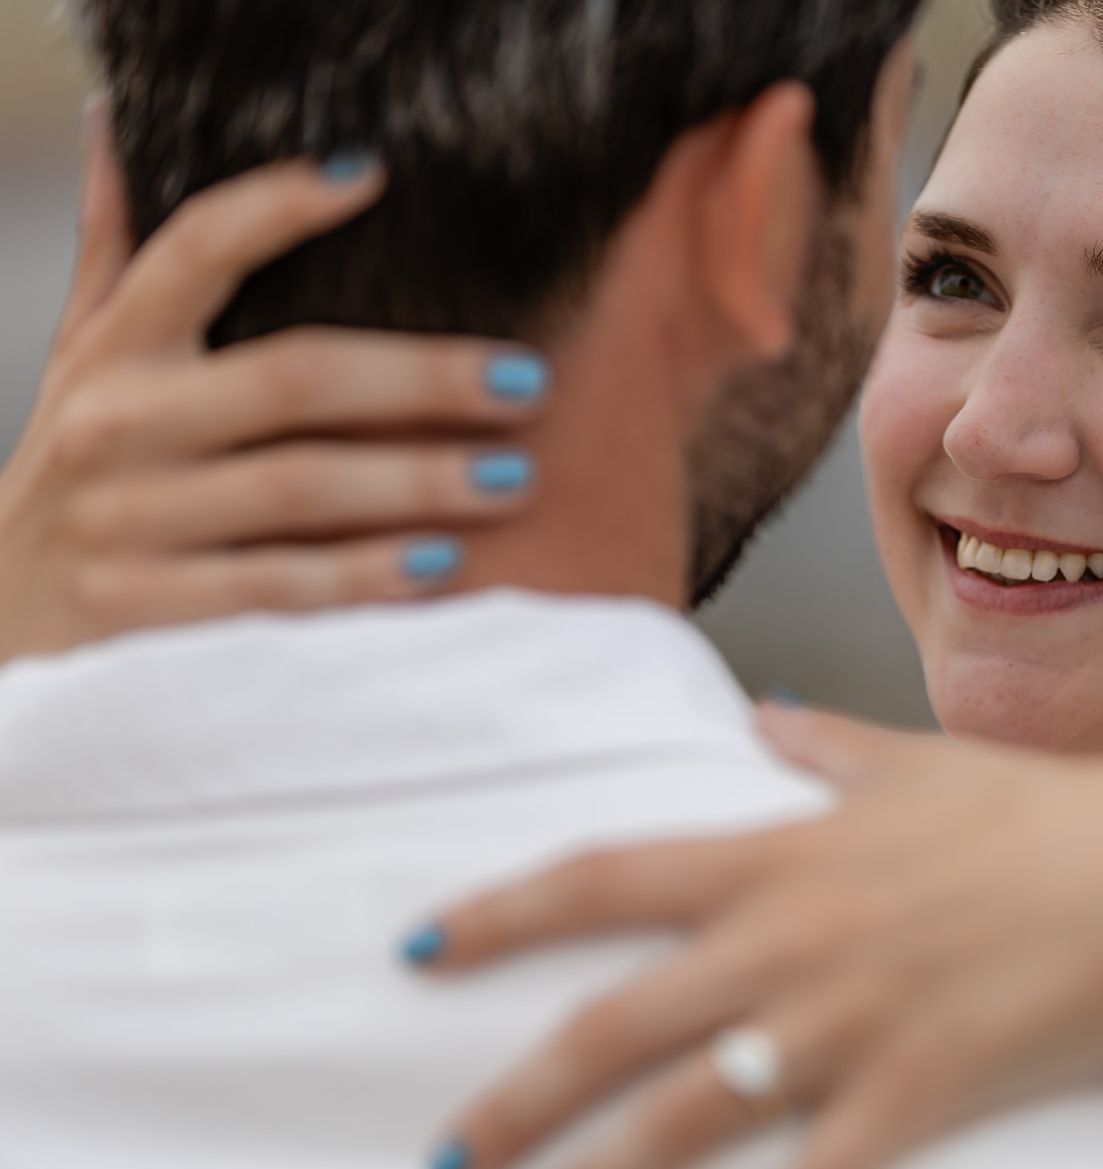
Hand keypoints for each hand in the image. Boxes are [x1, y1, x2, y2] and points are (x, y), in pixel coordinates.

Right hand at [0, 102, 548, 662]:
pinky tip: (441, 568)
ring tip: (513, 478)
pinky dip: (361, 580)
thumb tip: (123, 128)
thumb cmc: (79, 466)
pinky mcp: (144, 609)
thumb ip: (119, 253)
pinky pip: (274, 589)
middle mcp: (117, 423)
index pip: (197, 249)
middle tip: (526, 383)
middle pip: (290, 379)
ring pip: (294, 488)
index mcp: (115, 348)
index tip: (372, 178)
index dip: (277, 207)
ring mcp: (127, 519)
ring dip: (416, 481)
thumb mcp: (80, 356)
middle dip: (421, 377)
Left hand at [410, 702, 1102, 1168]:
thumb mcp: (921, 763)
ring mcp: (850, 1022)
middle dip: (516, 1099)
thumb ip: (828, 747)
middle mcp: (792, 939)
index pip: (604, 876)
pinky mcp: (917, 1093)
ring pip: (690, 1118)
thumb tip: (768, 715)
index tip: (422, 949)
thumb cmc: (1044, 814)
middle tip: (444, 1160)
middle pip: (614, 1024)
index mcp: (782, 852)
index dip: (501, 912)